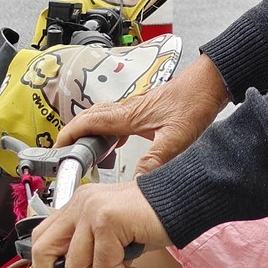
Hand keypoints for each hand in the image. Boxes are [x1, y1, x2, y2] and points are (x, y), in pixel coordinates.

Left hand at [31, 179, 171, 267]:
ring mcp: (92, 210)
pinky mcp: (108, 221)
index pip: (42, 236)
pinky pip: (104, 265)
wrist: (180, 202)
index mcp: (79, 203)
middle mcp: (81, 203)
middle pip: (44, 248)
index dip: (47, 265)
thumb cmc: (150, 219)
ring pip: (77, 263)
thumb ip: (90, 248)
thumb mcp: (112, 233)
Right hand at [54, 52, 229, 174]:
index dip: (69, 134)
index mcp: (129, 115)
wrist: (210, 83)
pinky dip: (109, 132)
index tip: (57, 149)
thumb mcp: (176, 138)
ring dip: (90, 133)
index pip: (88, 122)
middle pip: (90, 119)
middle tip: (66, 154)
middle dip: (74, 134)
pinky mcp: (146, 109)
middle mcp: (128, 109)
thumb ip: (155, 161)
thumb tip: (136, 183)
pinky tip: (116, 145)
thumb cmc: (195, 102)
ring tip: (88, 154)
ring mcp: (136, 108)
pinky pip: (118, 120)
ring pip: (103, 118)